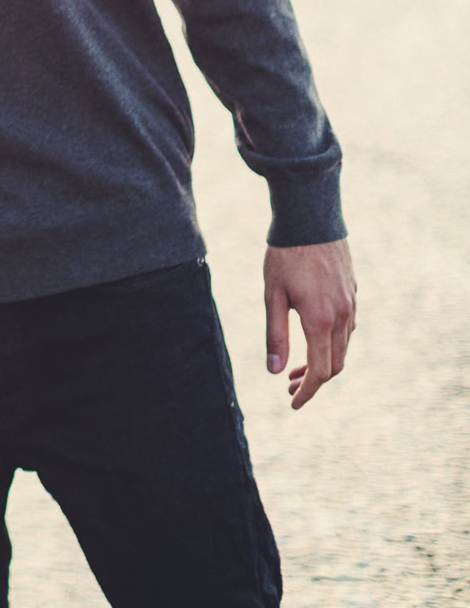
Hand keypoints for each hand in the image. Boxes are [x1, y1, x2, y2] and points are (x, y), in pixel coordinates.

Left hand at [264, 238, 356, 409]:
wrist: (311, 221)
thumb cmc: (285, 257)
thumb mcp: (273, 296)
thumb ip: (275, 335)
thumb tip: (274, 371)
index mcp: (321, 320)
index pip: (321, 371)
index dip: (308, 392)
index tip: (293, 404)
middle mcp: (342, 317)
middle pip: (335, 364)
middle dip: (314, 381)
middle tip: (290, 386)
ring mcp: (351, 306)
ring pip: (343, 347)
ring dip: (323, 362)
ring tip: (296, 368)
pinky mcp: (353, 295)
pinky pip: (347, 329)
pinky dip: (331, 344)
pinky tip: (312, 340)